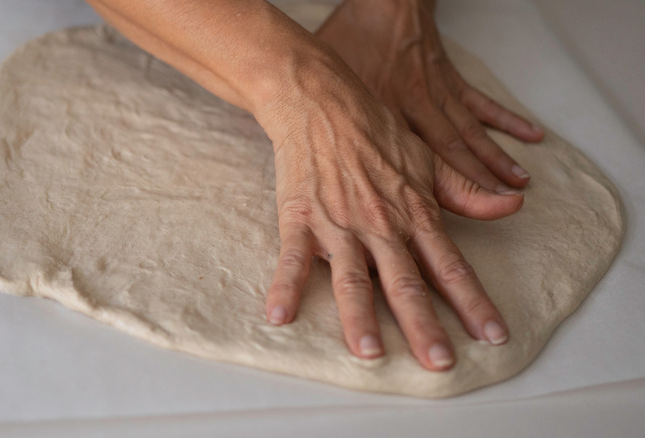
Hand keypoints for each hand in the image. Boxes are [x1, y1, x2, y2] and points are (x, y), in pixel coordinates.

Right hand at [255, 64, 520, 370]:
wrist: (322, 100)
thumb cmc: (373, 128)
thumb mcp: (427, 158)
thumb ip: (465, 190)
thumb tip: (514, 204)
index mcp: (413, 214)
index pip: (449, 267)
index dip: (473, 303)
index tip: (493, 336)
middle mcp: (381, 226)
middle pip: (405, 283)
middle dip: (424, 326)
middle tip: (440, 364)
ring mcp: (339, 224)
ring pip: (353, 278)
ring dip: (361, 318)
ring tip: (370, 353)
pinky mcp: (301, 219)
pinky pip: (293, 259)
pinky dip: (285, 287)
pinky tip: (279, 316)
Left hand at [316, 0, 543, 192]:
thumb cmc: (349, 39)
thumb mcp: (333, 80)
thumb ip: (330, 121)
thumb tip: (310, 160)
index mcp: (386, 112)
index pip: (413, 158)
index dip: (433, 190)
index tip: (451, 215)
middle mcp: (418, 106)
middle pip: (451, 151)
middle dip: (478, 184)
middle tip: (503, 209)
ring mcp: (439, 92)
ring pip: (471, 131)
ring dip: (496, 158)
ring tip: (520, 184)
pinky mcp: (450, 77)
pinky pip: (481, 103)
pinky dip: (505, 120)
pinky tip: (530, 134)